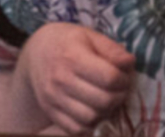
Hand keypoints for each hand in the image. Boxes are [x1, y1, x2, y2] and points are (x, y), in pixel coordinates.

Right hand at [17, 23, 134, 132]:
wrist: (36, 53)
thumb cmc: (69, 43)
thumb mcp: (90, 37)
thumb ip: (112, 50)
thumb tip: (128, 64)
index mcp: (71, 56)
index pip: (110, 78)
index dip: (124, 80)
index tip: (122, 76)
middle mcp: (60, 78)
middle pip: (104, 101)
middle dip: (118, 97)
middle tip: (116, 89)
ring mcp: (52, 96)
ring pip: (92, 118)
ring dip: (105, 112)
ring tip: (103, 99)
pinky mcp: (49, 110)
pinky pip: (76, 129)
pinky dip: (88, 124)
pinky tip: (91, 109)